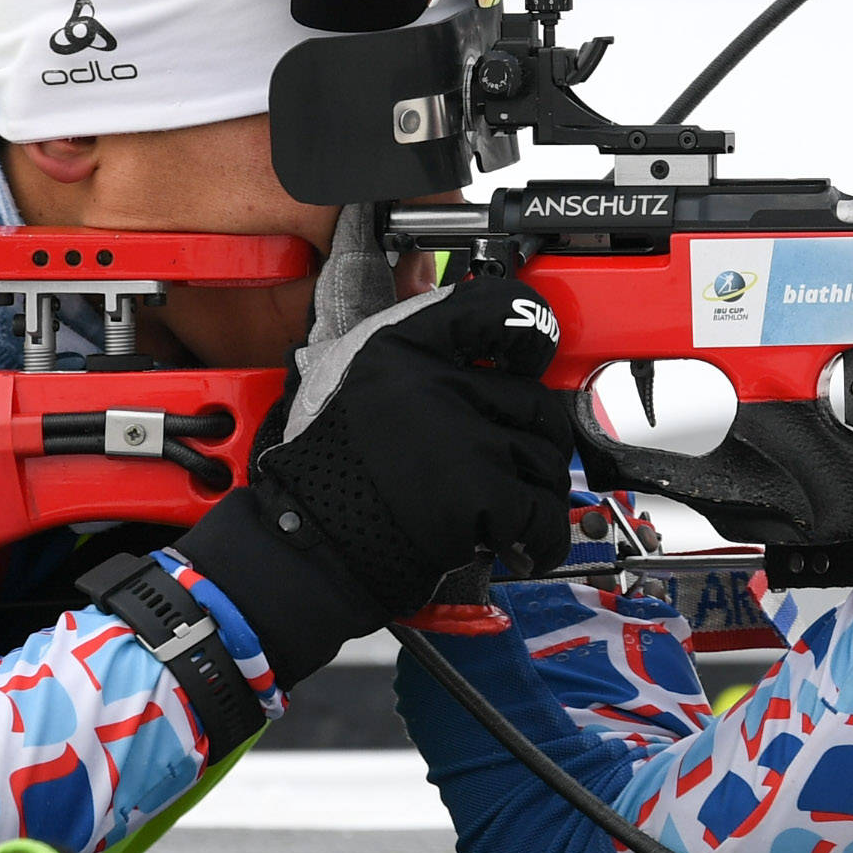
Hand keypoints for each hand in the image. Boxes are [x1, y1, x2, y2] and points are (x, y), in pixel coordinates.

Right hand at [180, 276, 574, 683]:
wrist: (305, 545)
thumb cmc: (326, 471)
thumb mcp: (349, 379)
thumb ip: (409, 352)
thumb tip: (465, 321)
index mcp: (401, 345)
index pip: (498, 307)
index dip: (530, 333)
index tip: (531, 357)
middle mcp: (434, 382)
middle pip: (534, 399)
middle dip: (531, 441)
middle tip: (507, 467)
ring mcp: (460, 437)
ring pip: (547, 457)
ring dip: (535, 491)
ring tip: (503, 511)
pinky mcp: (477, 493)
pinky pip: (543, 511)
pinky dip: (540, 536)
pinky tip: (517, 544)